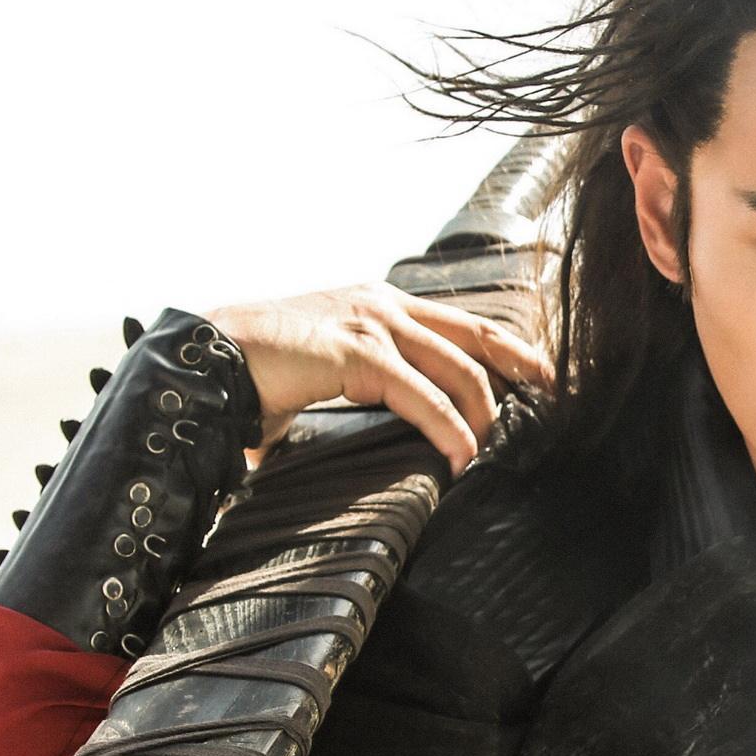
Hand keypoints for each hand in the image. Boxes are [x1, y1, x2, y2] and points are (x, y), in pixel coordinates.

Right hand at [203, 283, 554, 473]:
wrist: (205, 354)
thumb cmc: (256, 368)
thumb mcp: (325, 365)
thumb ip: (363, 381)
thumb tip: (386, 419)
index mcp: (378, 302)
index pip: (457, 321)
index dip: (502, 344)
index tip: (534, 368)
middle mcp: (383, 304)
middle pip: (475, 333)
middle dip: (520, 363)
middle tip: (550, 391)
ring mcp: (373, 324)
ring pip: (457, 368)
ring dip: (482, 413)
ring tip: (489, 448)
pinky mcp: (359, 352)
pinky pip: (422, 396)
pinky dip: (449, 428)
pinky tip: (461, 454)